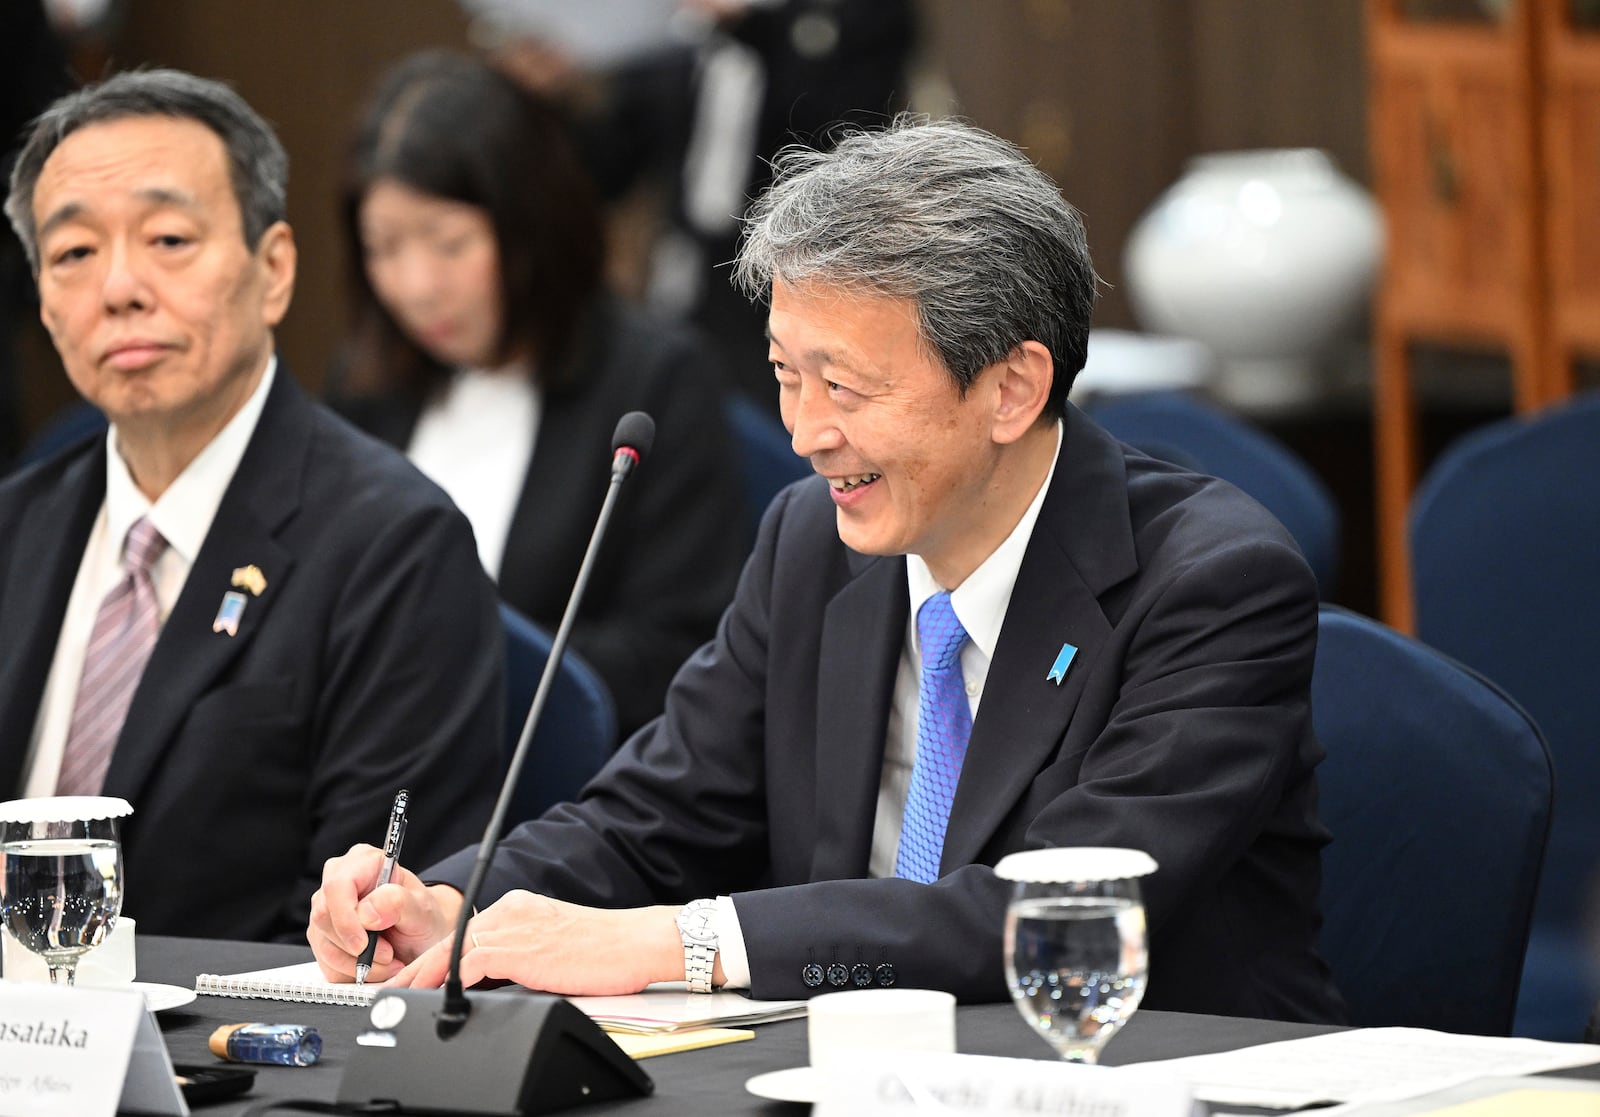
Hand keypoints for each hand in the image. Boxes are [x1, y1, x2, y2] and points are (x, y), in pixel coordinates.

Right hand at [307, 843, 462, 981]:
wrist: (422, 937)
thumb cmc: (422, 916)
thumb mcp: (422, 908)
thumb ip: (398, 902)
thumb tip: (368, 911)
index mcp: (363, 861)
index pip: (337, 886)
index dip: (346, 918)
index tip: (363, 944)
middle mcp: (339, 882)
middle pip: (324, 918)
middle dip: (356, 948)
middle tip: (388, 955)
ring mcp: (327, 910)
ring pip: (323, 944)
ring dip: (357, 964)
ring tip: (387, 961)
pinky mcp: (323, 936)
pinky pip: (325, 962)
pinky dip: (351, 973)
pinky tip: (375, 967)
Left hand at [386, 892, 683, 995]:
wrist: (636, 943)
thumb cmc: (606, 952)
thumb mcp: (552, 952)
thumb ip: (518, 962)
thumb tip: (490, 988)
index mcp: (518, 910)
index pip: (465, 936)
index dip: (434, 960)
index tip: (415, 979)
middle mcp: (510, 910)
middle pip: (450, 941)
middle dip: (417, 969)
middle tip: (392, 991)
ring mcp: (512, 926)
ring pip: (451, 951)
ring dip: (421, 977)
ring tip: (400, 998)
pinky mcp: (517, 946)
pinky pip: (467, 964)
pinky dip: (445, 981)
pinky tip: (433, 997)